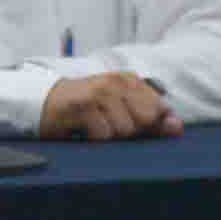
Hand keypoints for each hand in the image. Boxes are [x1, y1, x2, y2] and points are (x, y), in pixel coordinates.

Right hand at [39, 70, 176, 141]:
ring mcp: (99, 93)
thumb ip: (151, 118)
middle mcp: (116, 82)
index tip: (126, 123)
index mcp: (130, 80)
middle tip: (108, 125)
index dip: (147, 125)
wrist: (42, 103)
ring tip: (94, 127)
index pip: (159, 109)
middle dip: (130, 131)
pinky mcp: (82, 107)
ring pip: (125, 130)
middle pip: (145, 120)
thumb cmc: (85, 110)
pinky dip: (94, 139)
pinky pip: (103, 135)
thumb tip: (177, 128)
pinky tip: (83, 130)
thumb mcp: (120, 108)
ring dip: (109, 136)